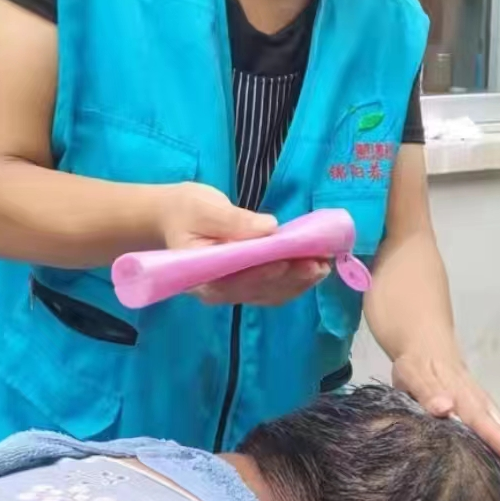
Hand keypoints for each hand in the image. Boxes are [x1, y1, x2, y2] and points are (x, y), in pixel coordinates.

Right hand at [160, 183, 328, 307]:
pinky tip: (315, 269)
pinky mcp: (248, 284)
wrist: (176, 217)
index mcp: (201, 276)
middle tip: (317, 263)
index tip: (285, 263)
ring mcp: (235, 291)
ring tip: (323, 265)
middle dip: (290, 277)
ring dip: (299, 281)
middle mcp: (219, 291)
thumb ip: (233, 220)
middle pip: (258, 289)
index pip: (234, 280)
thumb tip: (269, 228)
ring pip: (271, 293)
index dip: (261, 274)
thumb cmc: (186, 211)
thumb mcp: (203, 207)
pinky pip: (274, 289)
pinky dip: (296, 281)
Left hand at [391, 351, 499, 491]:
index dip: (497, 440)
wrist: (429, 349)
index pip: (482, 423)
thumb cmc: (419, 367)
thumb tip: (443, 407)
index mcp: (464, 399)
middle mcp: (482, 407)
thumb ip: (428, 391)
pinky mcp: (489, 418)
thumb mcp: (415, 375)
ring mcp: (489, 412)